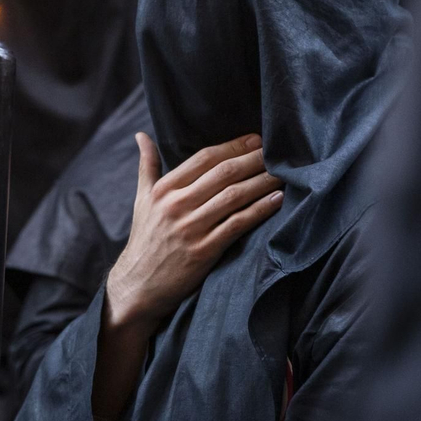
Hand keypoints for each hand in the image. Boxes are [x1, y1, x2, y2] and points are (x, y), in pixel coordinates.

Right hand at [106, 132, 282, 330]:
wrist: (138, 285)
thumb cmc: (145, 239)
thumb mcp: (142, 200)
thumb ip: (147, 165)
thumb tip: (141, 134)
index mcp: (163, 189)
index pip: (204, 158)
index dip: (233, 146)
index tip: (255, 139)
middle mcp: (176, 205)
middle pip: (223, 173)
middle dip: (253, 159)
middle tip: (276, 151)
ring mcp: (191, 228)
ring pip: (234, 196)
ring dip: (262, 182)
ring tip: (282, 172)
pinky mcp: (204, 251)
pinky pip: (238, 224)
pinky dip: (260, 210)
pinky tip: (277, 200)